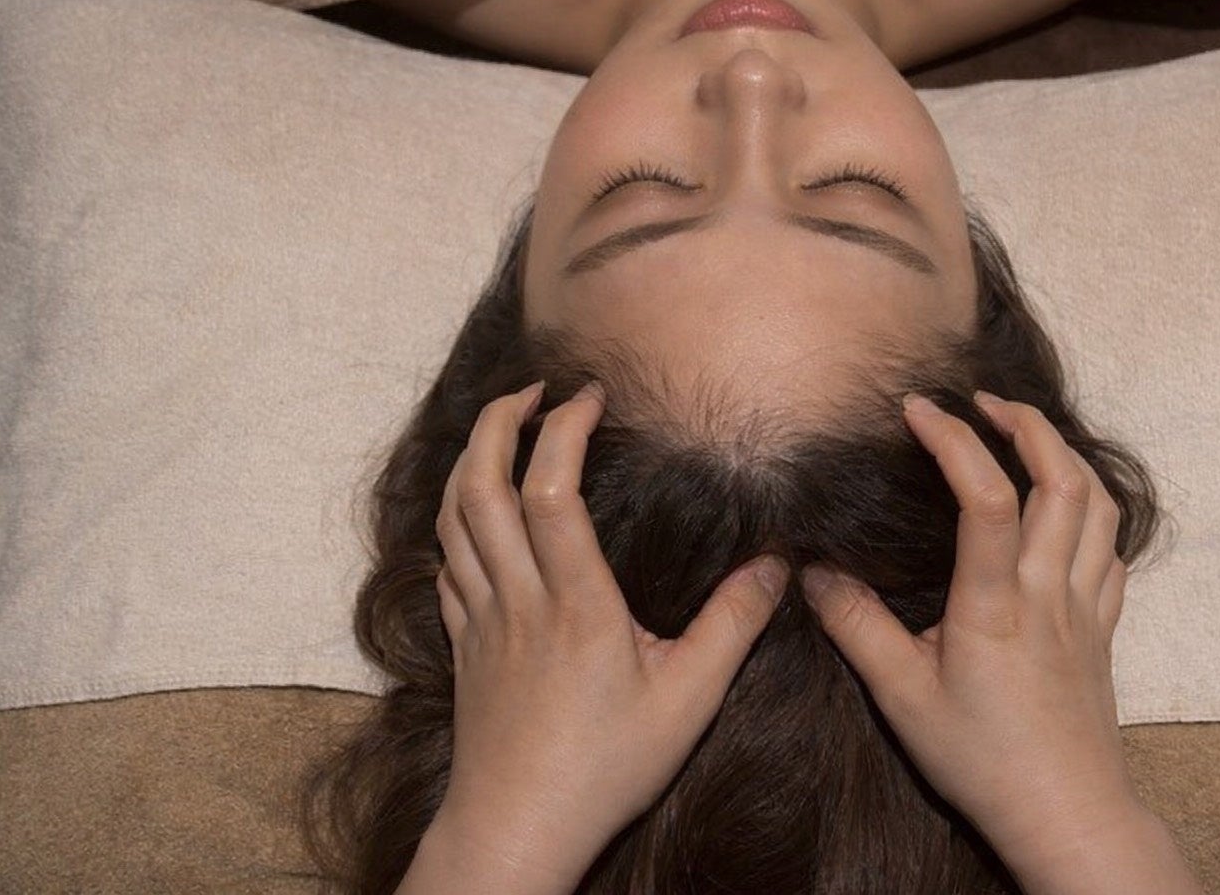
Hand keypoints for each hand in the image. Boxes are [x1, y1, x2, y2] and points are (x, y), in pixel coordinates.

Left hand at [429, 381, 789, 886]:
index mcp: (576, 601)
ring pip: (452, 520)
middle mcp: (519, 598)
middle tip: (530, 390)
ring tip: (499, 432)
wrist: (514, 830)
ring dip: (469, 462)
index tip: (590, 396)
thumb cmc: (603, 770)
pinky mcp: (463, 648)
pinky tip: (476, 520)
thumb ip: (734, 626)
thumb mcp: (689, 701)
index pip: (551, 489)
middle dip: (498, 423)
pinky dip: (455, 521)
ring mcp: (481, 621)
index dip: (563, 429)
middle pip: (480, 486)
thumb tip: (775, 564)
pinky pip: (444, 565)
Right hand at [798, 392, 1139, 864]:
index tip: (917, 409)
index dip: (953, 439)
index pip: (984, 495)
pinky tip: (1066, 507)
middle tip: (982, 401)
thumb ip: (856, 628)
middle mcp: (1047, 591)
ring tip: (1025, 434)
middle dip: (1026, 423)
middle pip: (1062, 478)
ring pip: (1098, 505)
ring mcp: (1084, 606)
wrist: (1066, 814)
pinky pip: (1114, 548)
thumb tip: (814, 571)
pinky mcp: (1103, 627)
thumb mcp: (902, 698)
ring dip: (1065, 454)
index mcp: (994, 604)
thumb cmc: (983, 760)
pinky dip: (1094, 507)